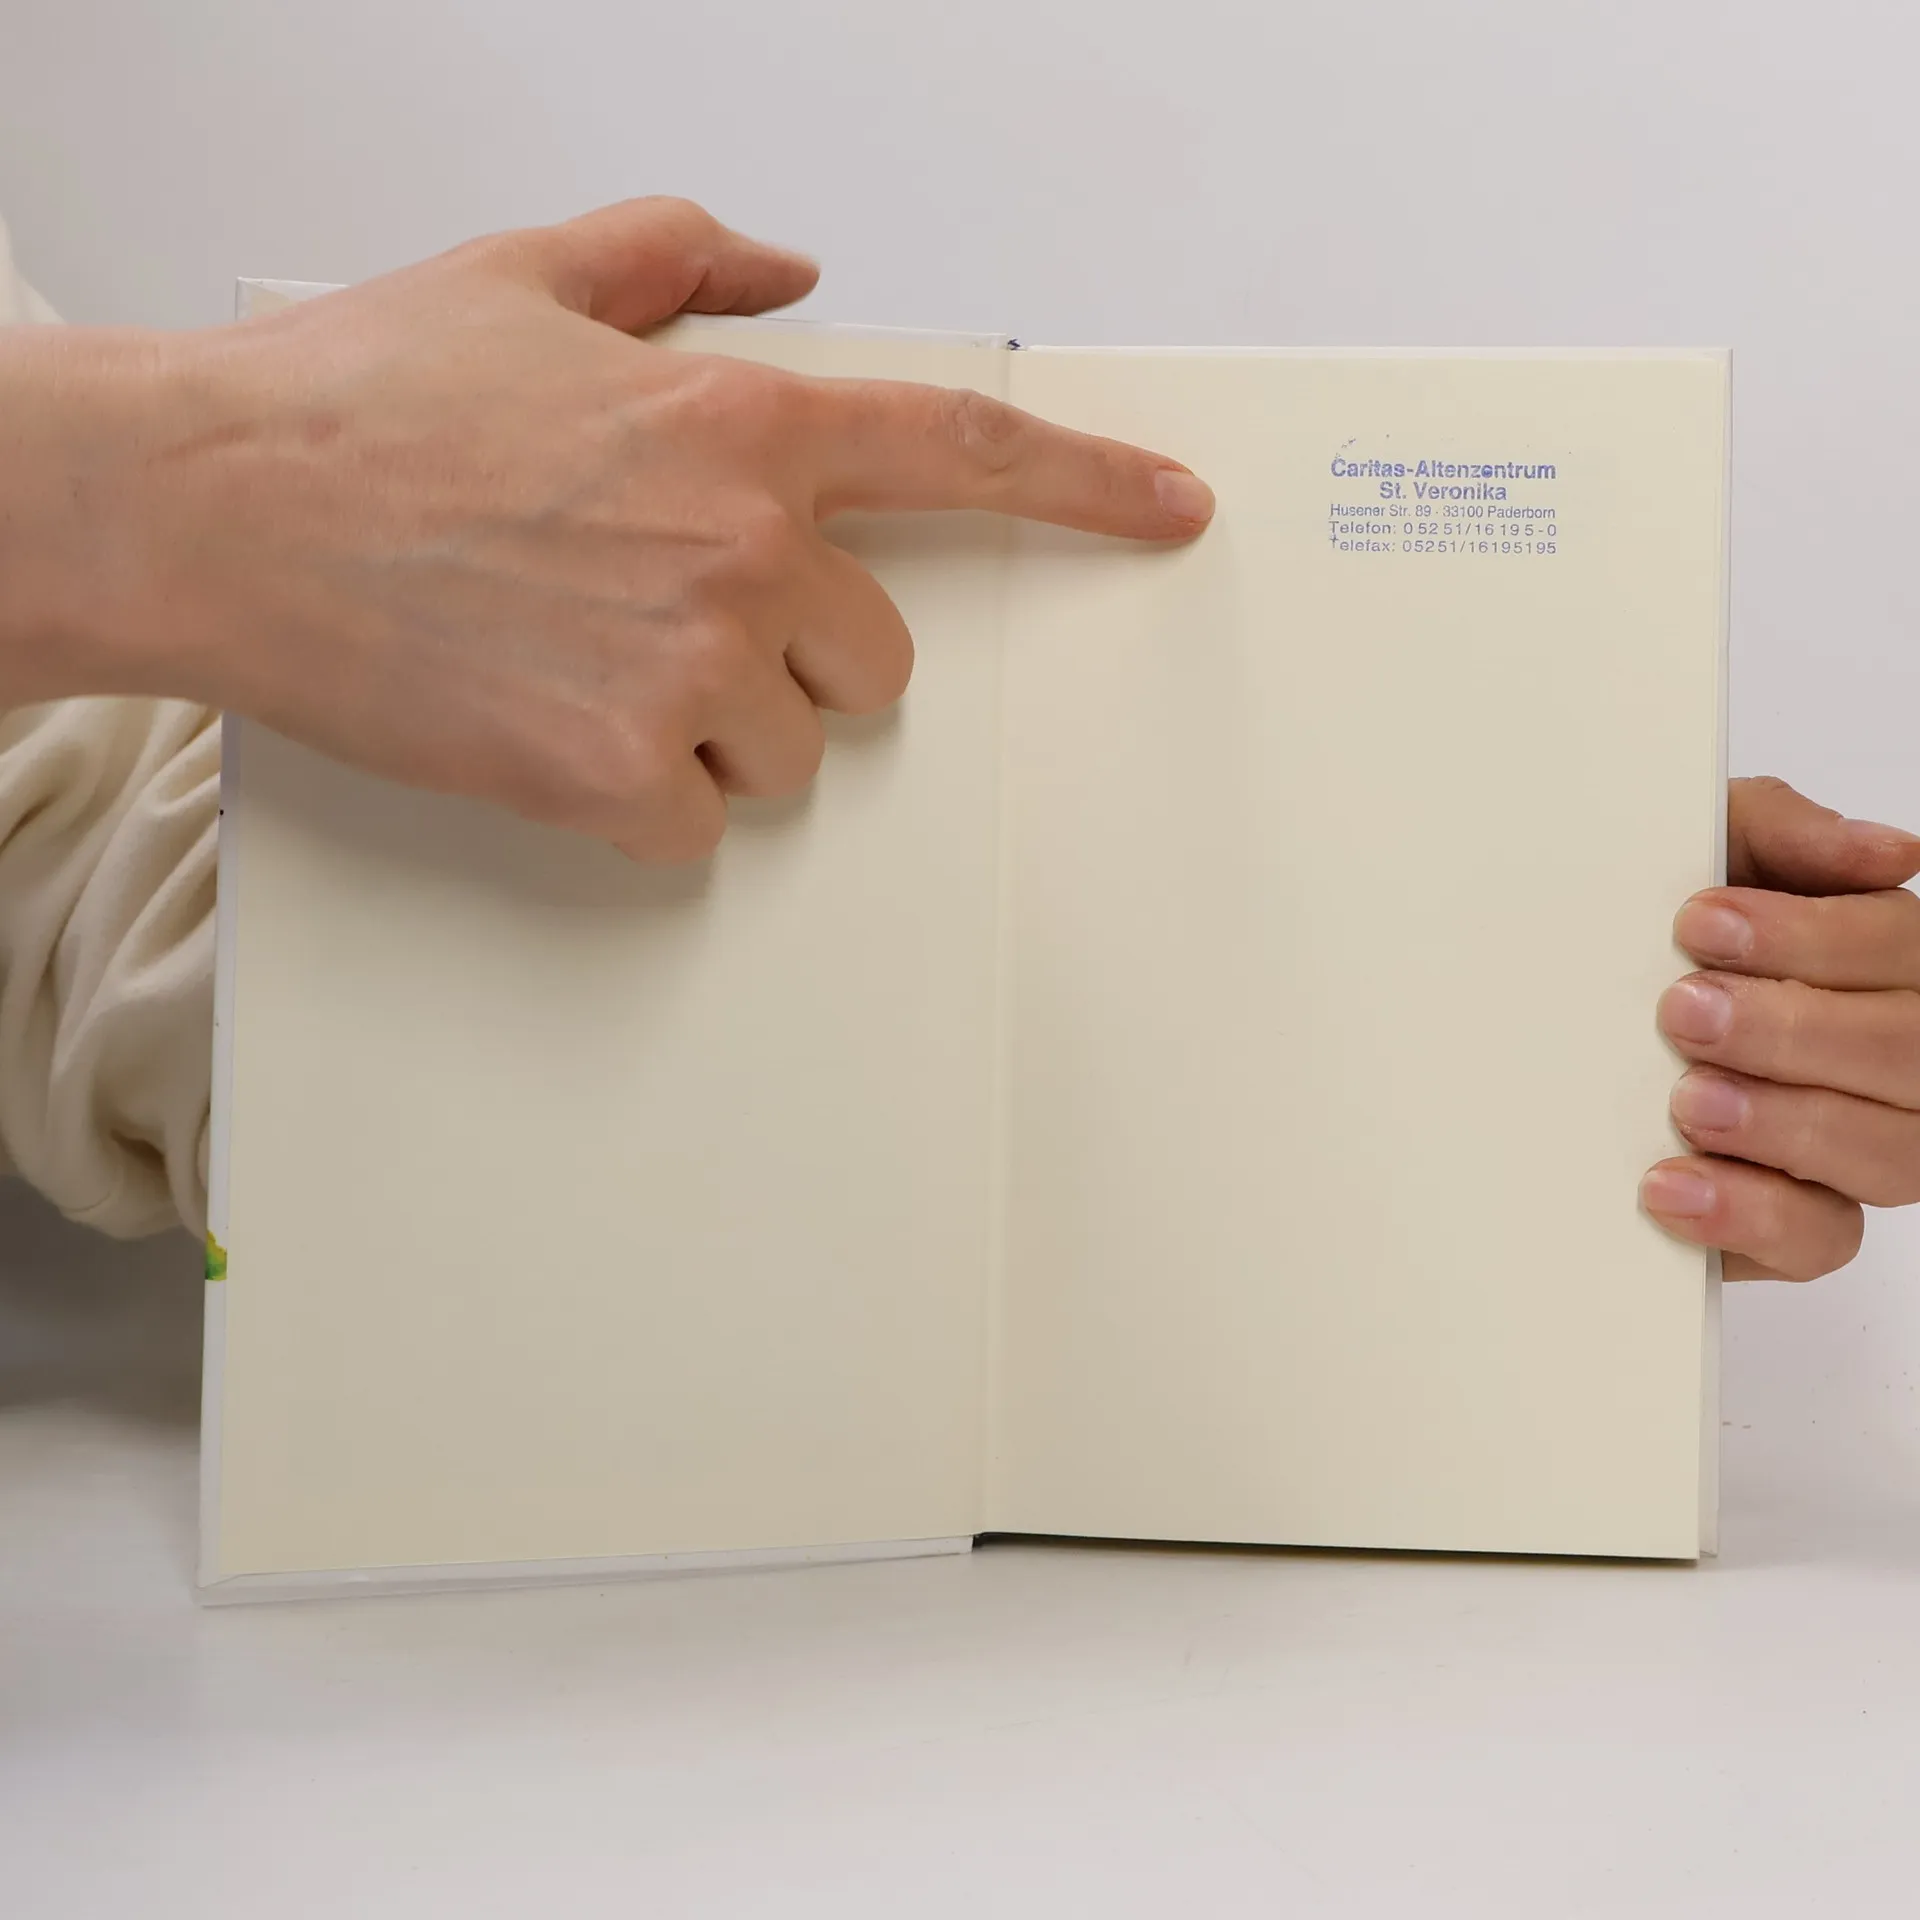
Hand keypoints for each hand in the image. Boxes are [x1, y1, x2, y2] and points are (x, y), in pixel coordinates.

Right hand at [0, 198, 1211, 860]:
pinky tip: (540, 728)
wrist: (212, 508)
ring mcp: (688, 671)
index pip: (967, 448)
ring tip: (575, 666)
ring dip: (709, 734)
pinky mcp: (616, 777)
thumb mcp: (524, 275)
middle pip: (875, 665)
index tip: (1173, 509)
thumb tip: (788, 269)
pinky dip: (631, 803)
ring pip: (788, 760)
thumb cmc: (357, 401)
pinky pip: (692, 831)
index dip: (1091, 482)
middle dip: (794, 659)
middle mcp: (743, 548)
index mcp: (741, 421)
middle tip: (657, 621)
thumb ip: (682, 258)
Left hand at [1642, 776, 1919, 1279]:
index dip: (1812, 936)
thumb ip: (1780, 835)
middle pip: (1911, 1051)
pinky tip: (1670, 1186)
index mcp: (1884, 959)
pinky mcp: (1799, 1223)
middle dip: (1791, 1029)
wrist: (1543, 1037)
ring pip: (1890, 1152)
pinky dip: (1749, 1212)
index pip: (1902, 946)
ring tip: (1685, 1100)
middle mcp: (1895, 1055)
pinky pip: (1821, 1238)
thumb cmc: (1653, 933)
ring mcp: (1860, 1145)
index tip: (1700, 924)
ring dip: (1781, 1122)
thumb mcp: (1701, 857)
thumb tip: (1892, 851)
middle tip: (1683, 1011)